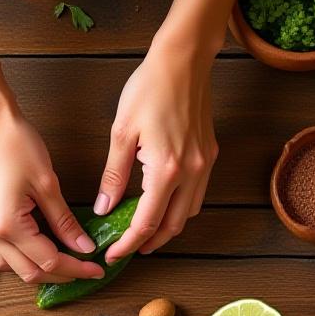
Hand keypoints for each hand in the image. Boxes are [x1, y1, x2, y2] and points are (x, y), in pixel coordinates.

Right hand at [0, 105, 104, 283]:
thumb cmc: (16, 144)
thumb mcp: (48, 184)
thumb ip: (65, 221)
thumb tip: (83, 246)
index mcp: (7, 224)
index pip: (48, 261)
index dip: (76, 268)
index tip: (96, 268)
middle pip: (28, 272)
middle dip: (60, 275)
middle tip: (85, 269)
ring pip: (10, 266)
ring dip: (36, 269)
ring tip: (63, 261)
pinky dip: (20, 256)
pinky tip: (37, 246)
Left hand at [98, 38, 218, 261]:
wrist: (183, 61)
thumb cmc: (150, 88)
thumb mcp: (122, 132)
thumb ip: (113, 175)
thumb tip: (104, 207)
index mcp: (167, 169)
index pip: (147, 222)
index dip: (129, 244)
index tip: (113, 254)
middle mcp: (192, 172)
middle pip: (173, 225)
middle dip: (150, 243)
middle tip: (126, 250)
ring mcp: (205, 165)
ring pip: (189, 213)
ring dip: (167, 228)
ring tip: (143, 232)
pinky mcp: (210, 155)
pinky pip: (197, 195)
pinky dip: (180, 208)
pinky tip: (162, 204)